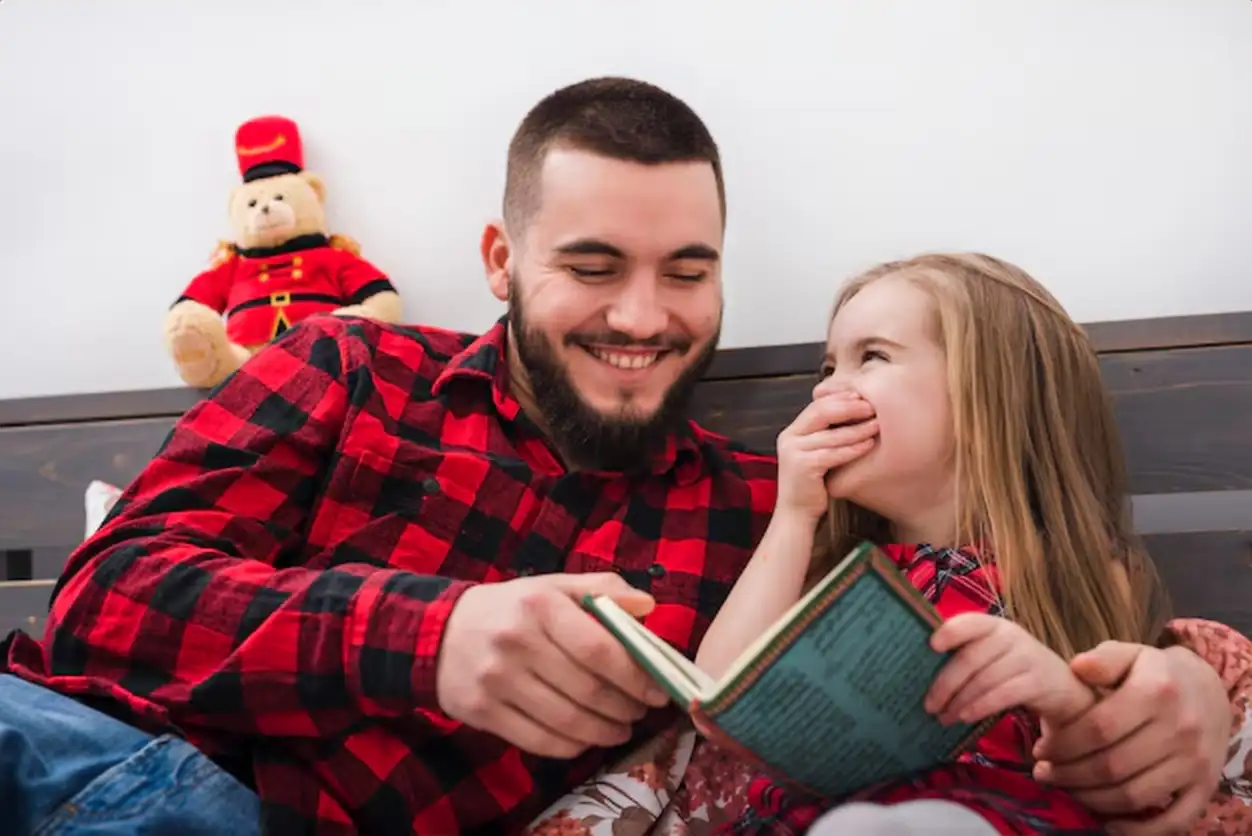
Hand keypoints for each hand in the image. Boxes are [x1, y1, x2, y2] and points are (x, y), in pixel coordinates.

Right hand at [436, 573, 670, 758]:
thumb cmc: (510, 610)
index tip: (658, 690)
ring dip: (605, 731)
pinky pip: (539, 741)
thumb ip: (601, 590)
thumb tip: (649, 605)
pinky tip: (586, 739)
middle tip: (641, 711)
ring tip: (621, 728)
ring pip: (567, 721)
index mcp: (540, 605)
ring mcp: (497, 680)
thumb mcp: (551, 587)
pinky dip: (572, 746)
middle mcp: (517, 641)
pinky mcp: (482, 712)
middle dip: (625, 707)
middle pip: (588, 690)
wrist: (437, 633)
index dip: (636, 676)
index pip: (600, 649)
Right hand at [775, 388, 876, 519]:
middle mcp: (788, 438)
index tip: (862, 396)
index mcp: (791, 432)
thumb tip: (852, 413)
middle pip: (821, 412)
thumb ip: (824, 435)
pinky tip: (869, 445)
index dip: (840, 398)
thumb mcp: (814, 453)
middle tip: (872, 406)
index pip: (816, 405)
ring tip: (876, 424)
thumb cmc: (811, 485)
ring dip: (857, 428)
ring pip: (831, 434)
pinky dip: (853, 448)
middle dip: (849, 407)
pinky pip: (833, 453)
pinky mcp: (803, 466)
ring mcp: (793, 452)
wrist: (796, 513)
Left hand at [926, 613, 1094, 726]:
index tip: (931, 646)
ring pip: (984, 680)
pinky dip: (980, 706)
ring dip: (959, 701)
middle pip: (970, 659)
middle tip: (929, 705)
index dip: (951, 632)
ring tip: (944, 717)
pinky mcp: (1038, 681)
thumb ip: (967, 654)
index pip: (971, 622)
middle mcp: (1011, 636)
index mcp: (994, 625)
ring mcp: (1027, 657)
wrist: (1063, 686)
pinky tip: (965, 717)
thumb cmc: (1014, 669)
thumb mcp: (993, 654)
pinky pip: (1002, 694)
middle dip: (945, 684)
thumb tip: (922, 671)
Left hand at [1032, 641, 1230, 834]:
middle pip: (1113, 766)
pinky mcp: (1205, 787)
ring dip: (1092, 800)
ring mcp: (1194, 762)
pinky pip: (1174, 821)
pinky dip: (1139, 830)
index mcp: (1156, 691)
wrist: (1210, 691)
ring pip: (1135, 795)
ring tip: (1066, 790)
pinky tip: (1108, 824)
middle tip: (1044, 774)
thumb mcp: (1130, 654)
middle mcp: (1179, 729)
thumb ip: (1103, 659)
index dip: (1063, 744)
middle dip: (1069, 775)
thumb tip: (1077, 667)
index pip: (1099, 728)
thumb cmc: (1156, 673)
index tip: (1040, 749)